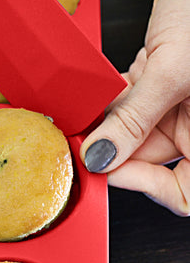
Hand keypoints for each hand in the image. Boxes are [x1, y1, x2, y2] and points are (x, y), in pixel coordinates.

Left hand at [81, 0, 189, 215]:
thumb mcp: (177, 68)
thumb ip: (137, 119)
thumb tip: (102, 157)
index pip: (185, 193)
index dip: (146, 187)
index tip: (107, 166)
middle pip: (152, 162)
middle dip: (115, 149)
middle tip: (83, 136)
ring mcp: (186, 104)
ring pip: (135, 133)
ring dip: (108, 122)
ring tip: (89, 108)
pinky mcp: (166, 81)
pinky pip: (132, 104)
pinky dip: (113, 99)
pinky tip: (103, 88)